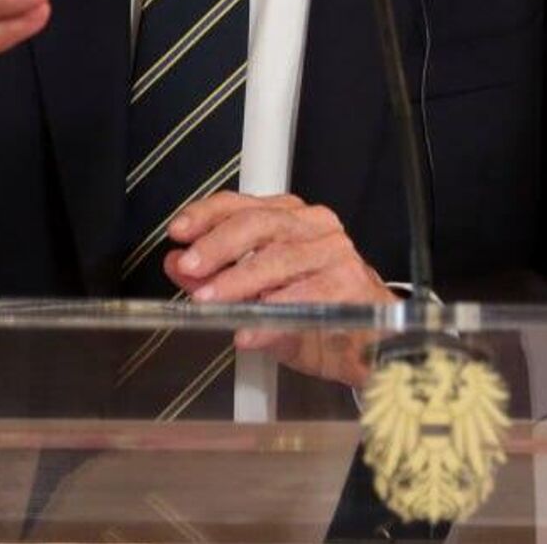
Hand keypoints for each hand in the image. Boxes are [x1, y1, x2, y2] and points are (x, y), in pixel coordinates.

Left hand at [166, 192, 395, 385]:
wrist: (368, 341)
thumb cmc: (316, 312)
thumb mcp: (258, 294)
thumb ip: (217, 276)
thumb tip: (178, 265)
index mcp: (291, 220)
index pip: (243, 204)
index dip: (207, 215)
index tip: (180, 232)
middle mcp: (314, 228)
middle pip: (260, 223)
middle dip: (219, 245)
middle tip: (192, 267)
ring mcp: (334, 254)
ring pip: (279, 258)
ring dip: (239, 280)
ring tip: (211, 300)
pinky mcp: (349, 285)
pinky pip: (304, 297)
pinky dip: (272, 316)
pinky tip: (250, 330)